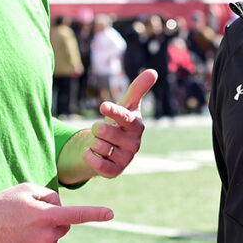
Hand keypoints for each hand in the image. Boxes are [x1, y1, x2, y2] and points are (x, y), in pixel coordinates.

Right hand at [0, 183, 112, 242]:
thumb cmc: (2, 205)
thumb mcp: (27, 189)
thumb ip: (49, 194)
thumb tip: (59, 204)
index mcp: (45, 217)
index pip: (76, 214)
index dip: (95, 214)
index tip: (110, 214)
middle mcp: (45, 235)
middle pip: (65, 222)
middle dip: (56, 214)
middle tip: (34, 209)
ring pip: (54, 232)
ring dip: (45, 224)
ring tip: (22, 220)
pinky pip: (44, 239)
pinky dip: (37, 233)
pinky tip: (21, 229)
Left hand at [56, 69, 156, 185]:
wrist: (109, 147)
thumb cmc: (118, 122)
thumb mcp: (126, 104)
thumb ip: (138, 89)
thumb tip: (153, 71)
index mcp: (136, 126)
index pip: (125, 117)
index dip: (114, 111)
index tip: (102, 105)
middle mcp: (134, 143)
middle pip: (106, 132)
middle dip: (97, 128)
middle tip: (100, 129)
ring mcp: (125, 159)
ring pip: (99, 146)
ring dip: (94, 143)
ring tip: (100, 142)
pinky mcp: (115, 171)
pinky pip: (97, 164)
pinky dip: (89, 156)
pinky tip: (91, 152)